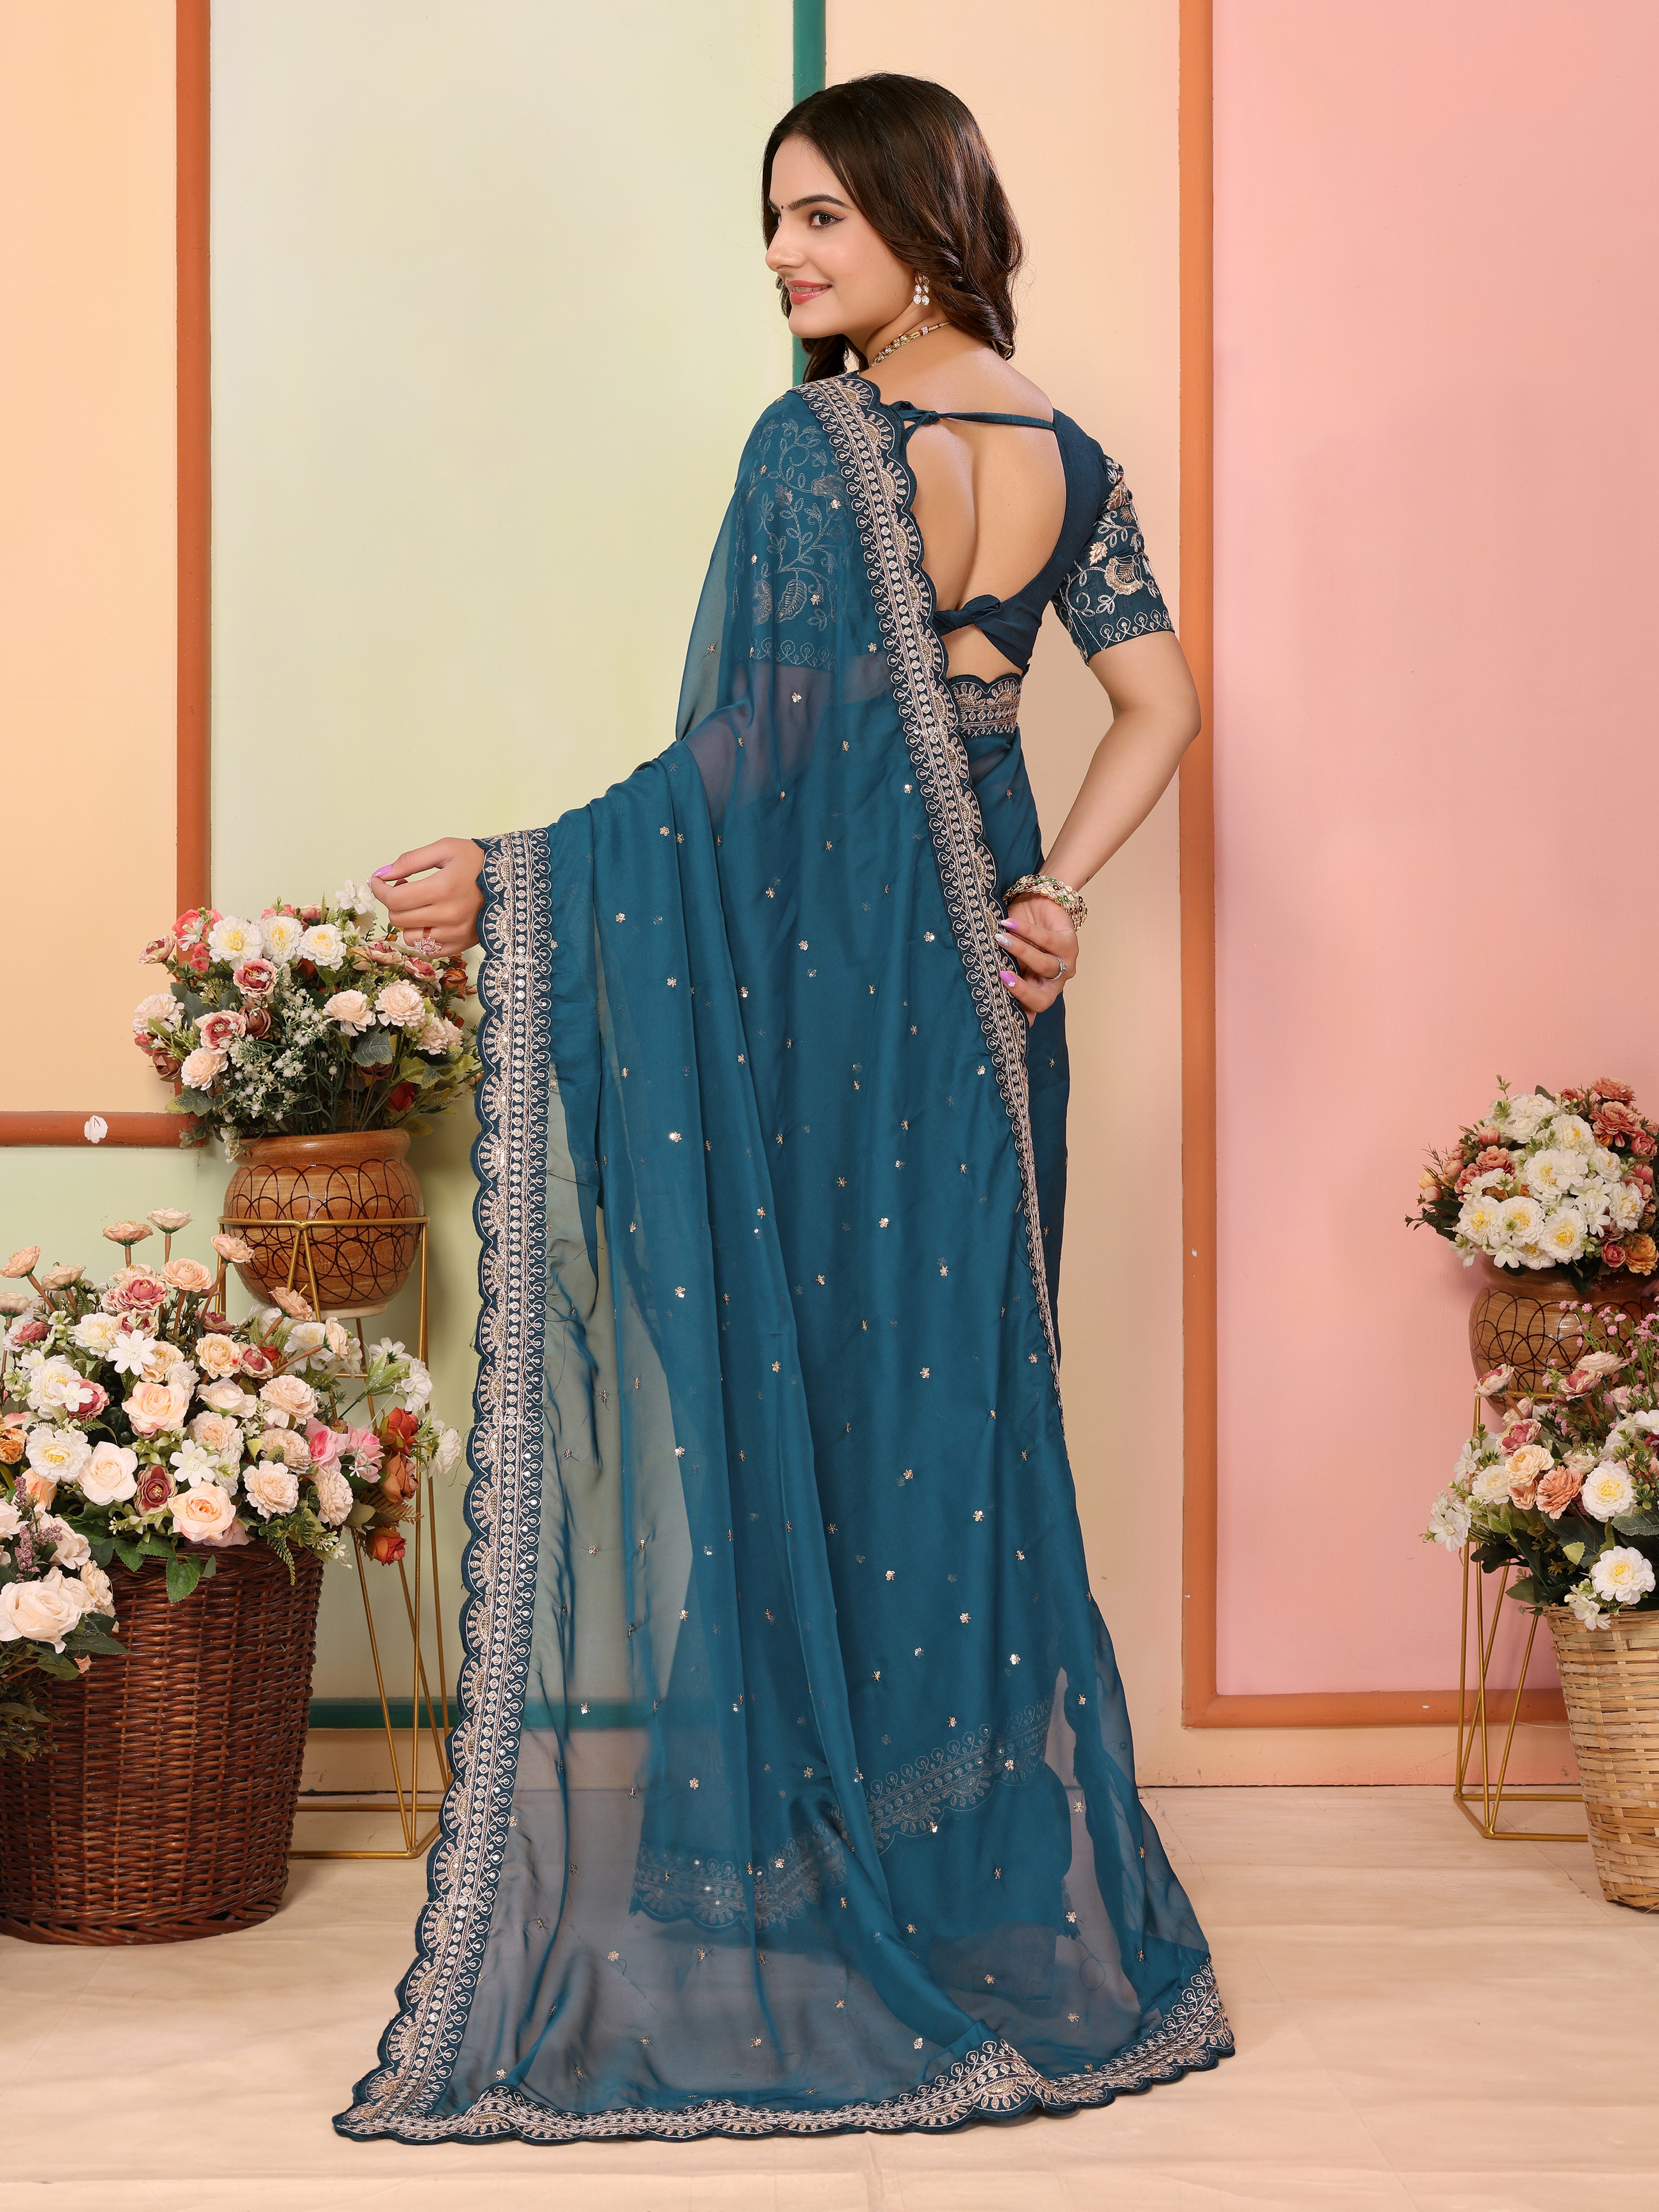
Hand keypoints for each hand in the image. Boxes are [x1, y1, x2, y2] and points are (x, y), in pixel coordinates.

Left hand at [371, 840, 486, 954]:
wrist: (514, 880)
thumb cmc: (478, 861)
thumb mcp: (445, 848)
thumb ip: (410, 860)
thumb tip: (382, 874)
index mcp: (443, 888)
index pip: (395, 899)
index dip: (379, 889)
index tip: (378, 881)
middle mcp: (449, 915)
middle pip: (399, 919)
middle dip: (393, 902)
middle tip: (404, 887)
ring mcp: (456, 933)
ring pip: (410, 937)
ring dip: (407, 921)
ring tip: (420, 905)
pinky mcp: (463, 944)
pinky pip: (428, 949)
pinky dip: (423, 936)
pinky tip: (431, 919)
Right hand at [995, 894, 1077, 1023]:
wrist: (1037, 905)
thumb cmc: (1019, 936)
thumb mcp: (1007, 955)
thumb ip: (1002, 969)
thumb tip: (985, 982)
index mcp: (1038, 991)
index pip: (1031, 1010)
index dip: (1020, 1015)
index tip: (1002, 1012)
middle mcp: (1054, 983)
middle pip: (1042, 998)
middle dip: (1022, 989)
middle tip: (1002, 975)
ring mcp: (1066, 965)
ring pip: (1045, 966)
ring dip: (1021, 951)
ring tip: (1000, 939)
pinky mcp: (1070, 942)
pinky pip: (1048, 940)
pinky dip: (1026, 931)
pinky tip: (1008, 924)